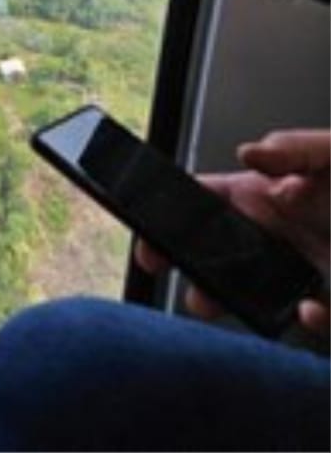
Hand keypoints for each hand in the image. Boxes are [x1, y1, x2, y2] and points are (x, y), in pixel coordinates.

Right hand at [134, 128, 329, 333]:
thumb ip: (295, 149)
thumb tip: (251, 155)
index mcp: (267, 191)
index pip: (206, 199)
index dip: (172, 215)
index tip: (153, 234)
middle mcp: (278, 230)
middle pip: (219, 252)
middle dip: (195, 270)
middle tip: (186, 281)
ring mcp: (303, 266)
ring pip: (253, 290)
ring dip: (234, 299)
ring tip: (220, 301)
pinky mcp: (330, 297)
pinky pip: (310, 315)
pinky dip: (306, 316)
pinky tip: (307, 308)